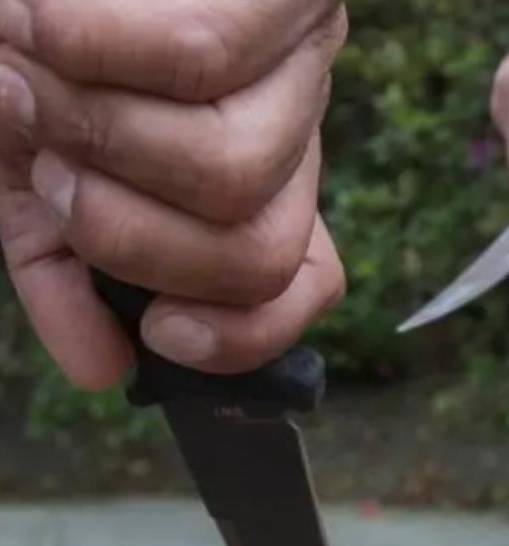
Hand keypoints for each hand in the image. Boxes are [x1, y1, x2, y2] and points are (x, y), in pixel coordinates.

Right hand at [0, 0, 347, 388]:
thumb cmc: (29, 54)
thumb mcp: (40, 172)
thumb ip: (66, 269)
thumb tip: (103, 371)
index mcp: (250, 186)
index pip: (303, 287)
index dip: (243, 339)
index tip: (158, 335)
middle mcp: (291, 134)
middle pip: (260, 253)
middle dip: (127, 239)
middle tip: (51, 168)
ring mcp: (300, 67)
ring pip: (233, 172)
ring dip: (98, 139)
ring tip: (27, 78)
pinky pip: (200, 58)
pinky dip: (87, 50)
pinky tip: (36, 24)